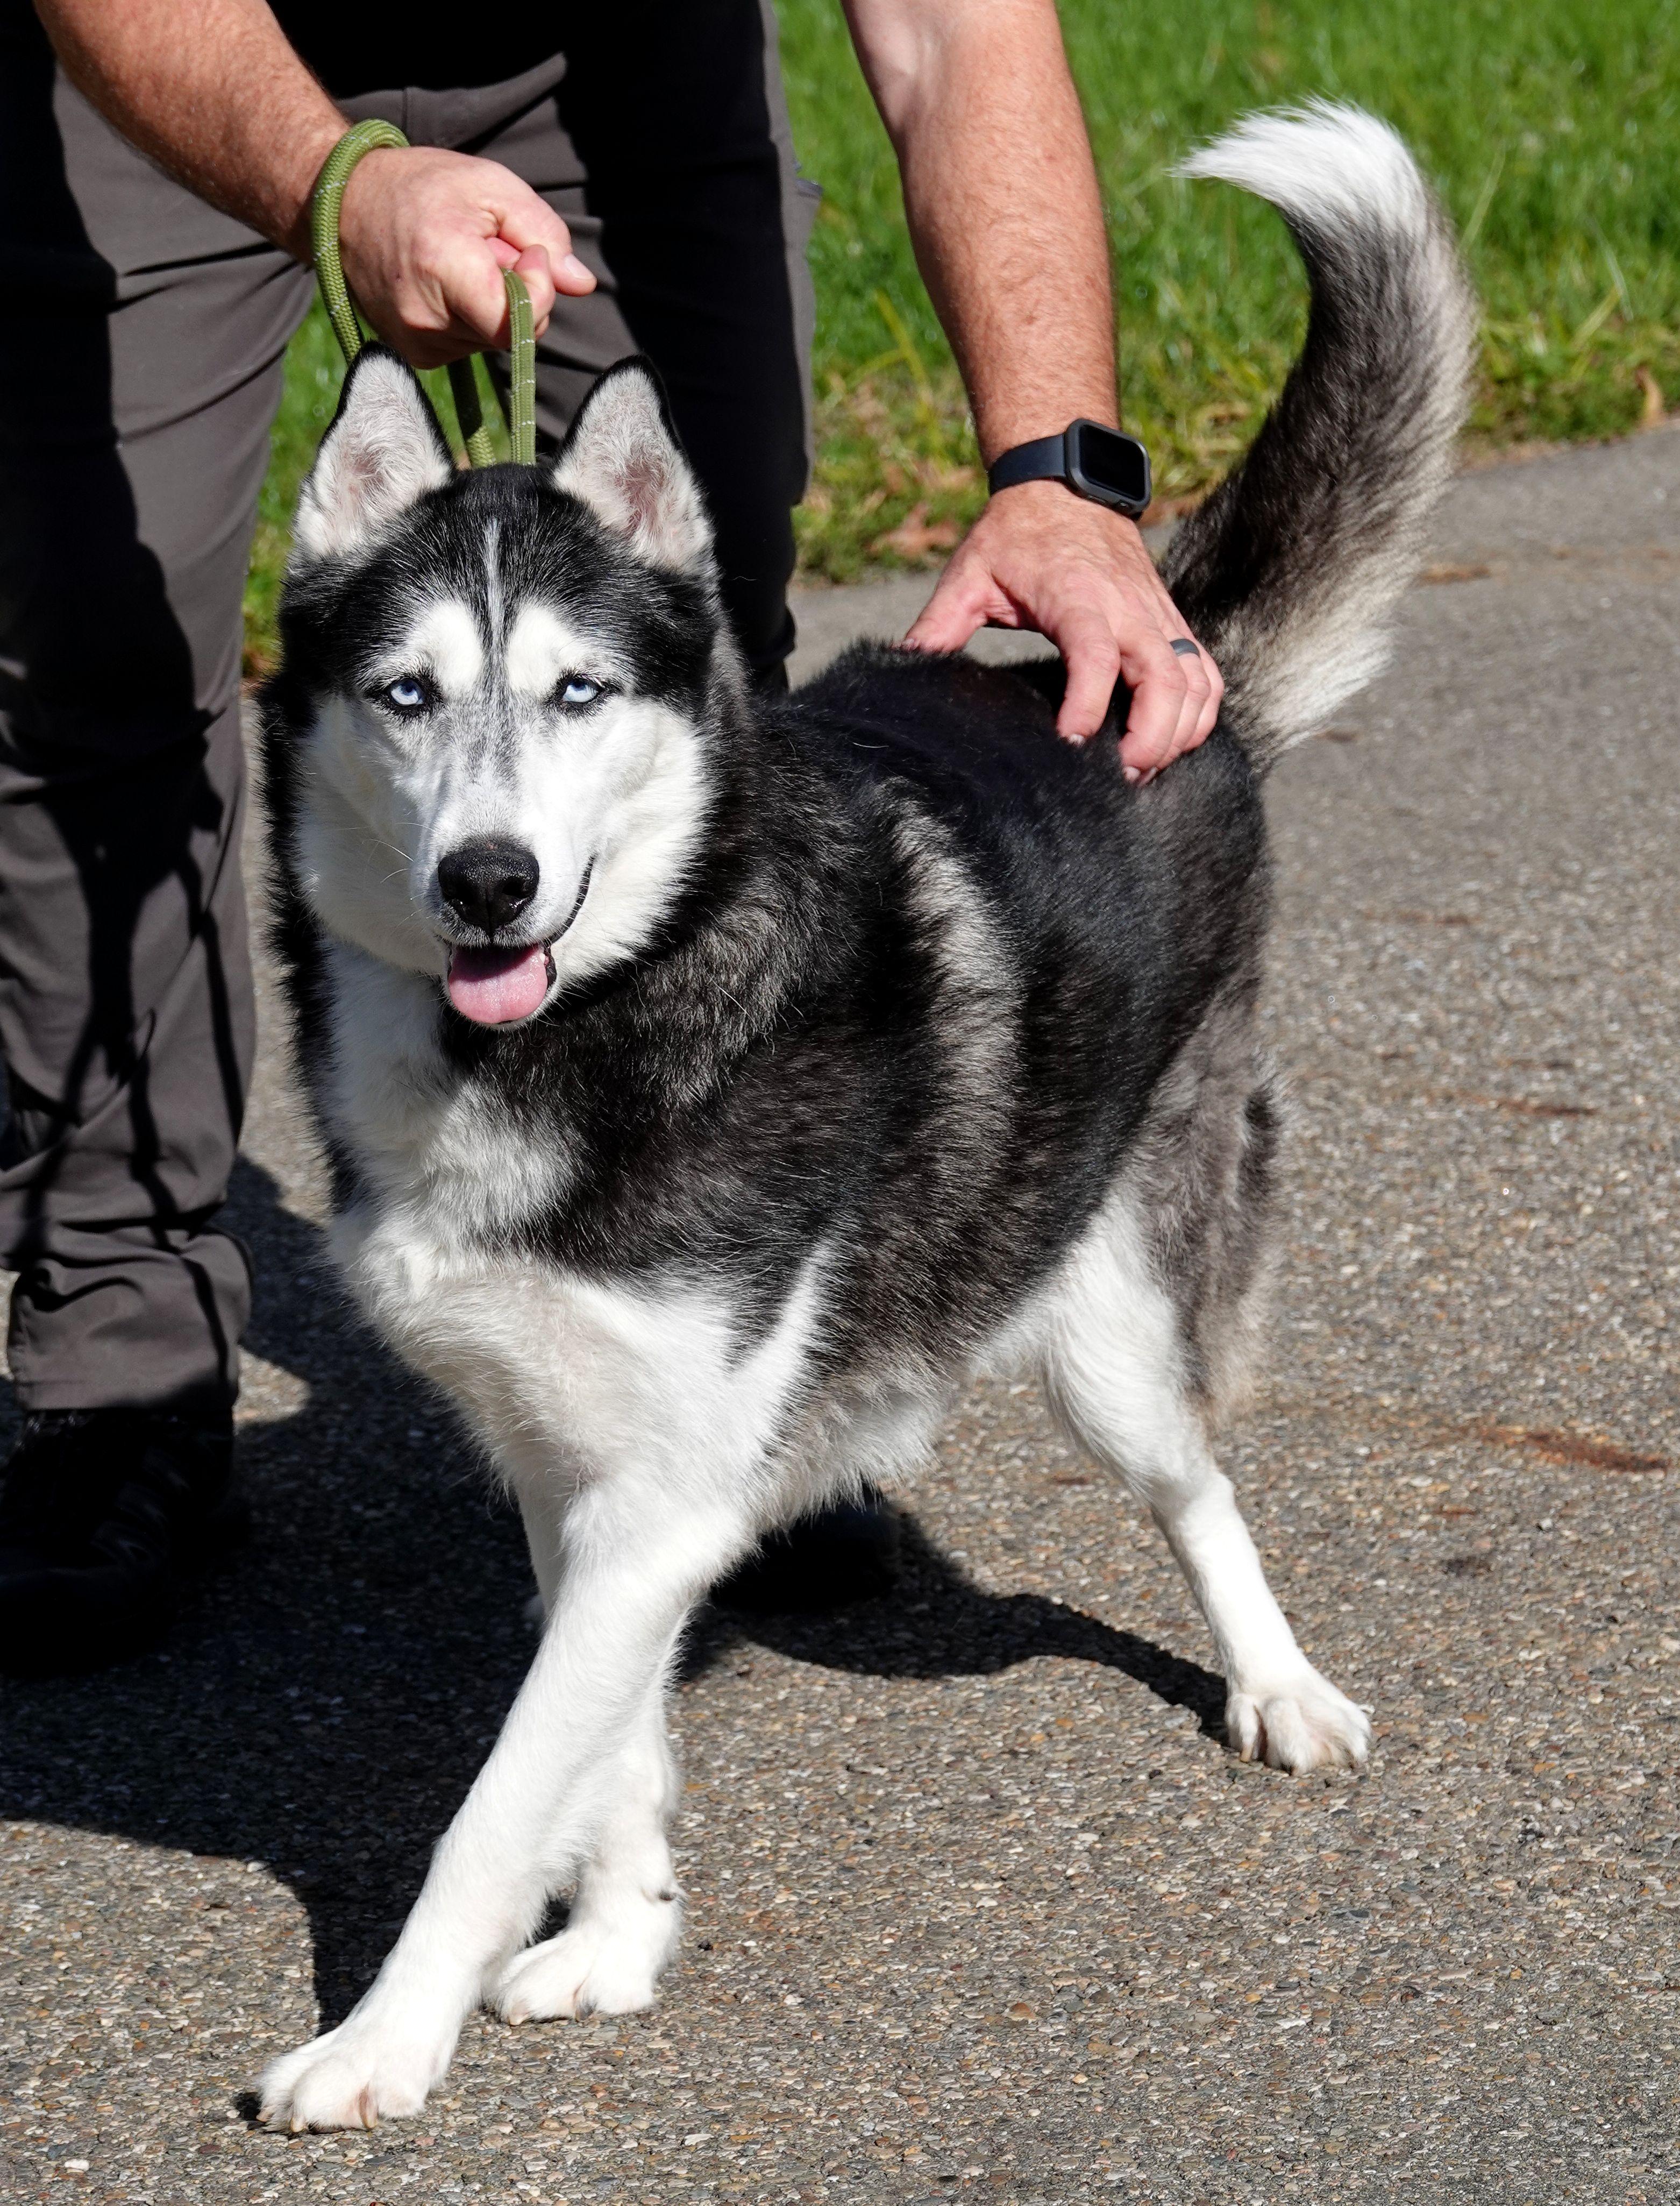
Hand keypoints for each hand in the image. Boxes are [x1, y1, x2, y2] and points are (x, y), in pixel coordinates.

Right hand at [336, 146, 595, 368]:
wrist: (346, 204)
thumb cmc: (423, 188)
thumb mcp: (491, 187)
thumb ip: (543, 232)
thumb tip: (581, 283)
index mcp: (443, 269)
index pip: (517, 321)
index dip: (539, 290)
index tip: (532, 253)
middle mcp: (425, 318)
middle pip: (513, 330)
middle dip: (516, 291)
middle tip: (484, 248)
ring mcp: (417, 343)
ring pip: (494, 339)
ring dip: (492, 302)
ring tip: (457, 261)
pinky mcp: (416, 354)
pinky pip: (471, 344)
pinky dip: (472, 316)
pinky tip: (446, 284)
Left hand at [905, 481, 1222, 779]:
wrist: (1066, 485)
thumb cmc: (1015, 537)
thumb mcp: (968, 574)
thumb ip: (938, 625)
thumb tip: (903, 668)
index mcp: (1076, 595)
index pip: (1095, 655)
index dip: (1087, 705)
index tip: (1069, 744)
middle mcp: (1128, 607)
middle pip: (1164, 678)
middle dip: (1150, 737)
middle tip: (1120, 779)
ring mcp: (1158, 615)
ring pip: (1195, 681)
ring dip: (1179, 732)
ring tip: (1144, 770)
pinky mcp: (1173, 621)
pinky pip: (1205, 672)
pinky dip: (1201, 712)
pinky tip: (1174, 743)